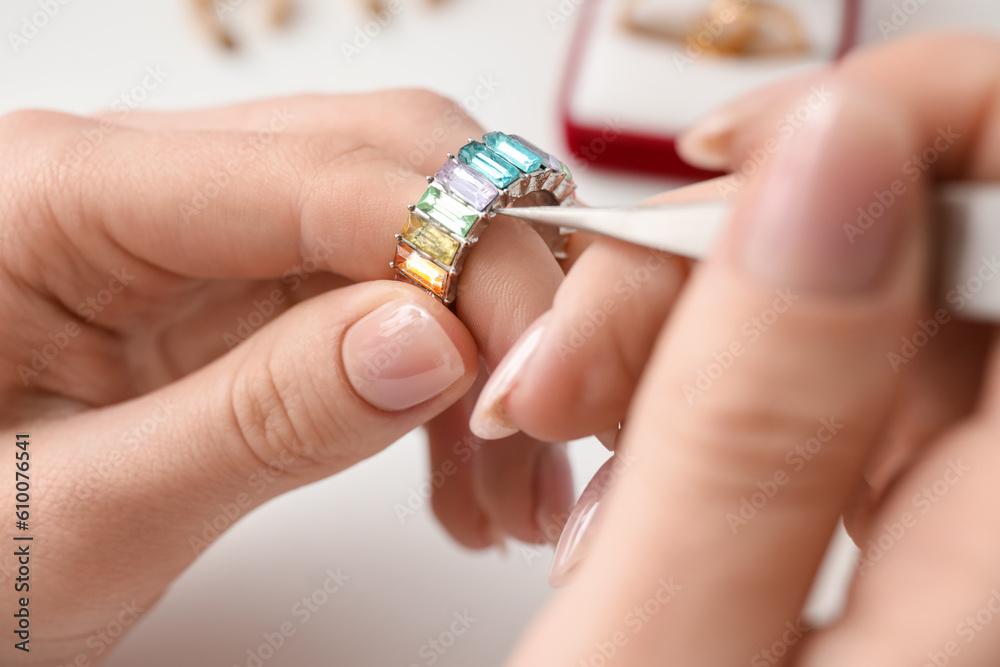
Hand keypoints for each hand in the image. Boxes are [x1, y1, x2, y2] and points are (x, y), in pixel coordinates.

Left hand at [0, 90, 571, 664]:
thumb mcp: (78, 518)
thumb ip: (257, 421)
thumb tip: (434, 340)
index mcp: (64, 194)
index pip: (321, 176)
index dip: (458, 259)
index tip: (531, 372)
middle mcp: (143, 183)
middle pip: (387, 164)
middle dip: (493, 287)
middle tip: (542, 414)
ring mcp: (197, 234)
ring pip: (404, 231)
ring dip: (483, 344)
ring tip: (508, 483)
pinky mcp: (232, 293)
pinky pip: (378, 295)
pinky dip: (444, 376)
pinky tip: (459, 466)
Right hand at [496, 34, 999, 664]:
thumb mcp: (659, 655)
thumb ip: (758, 415)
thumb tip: (832, 163)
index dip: (924, 134)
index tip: (750, 154)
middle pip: (926, 277)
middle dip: (730, 258)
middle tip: (577, 335)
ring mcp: (948, 549)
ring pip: (852, 328)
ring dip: (686, 326)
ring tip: (564, 402)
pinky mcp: (871, 544)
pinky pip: (810, 397)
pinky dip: (693, 386)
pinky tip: (615, 445)